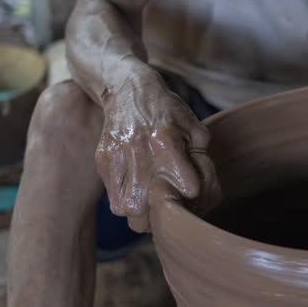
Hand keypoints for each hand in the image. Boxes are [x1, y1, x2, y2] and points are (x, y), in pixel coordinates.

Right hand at [97, 71, 220, 231]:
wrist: (126, 88)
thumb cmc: (165, 108)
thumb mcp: (191, 124)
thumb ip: (200, 152)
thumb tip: (204, 182)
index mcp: (165, 141)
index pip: (183, 186)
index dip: (189, 193)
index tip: (190, 191)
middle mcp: (138, 151)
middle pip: (144, 209)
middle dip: (157, 218)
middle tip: (166, 212)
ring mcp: (117, 157)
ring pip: (125, 209)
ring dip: (139, 214)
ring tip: (150, 207)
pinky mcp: (103, 160)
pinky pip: (112, 197)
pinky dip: (125, 201)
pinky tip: (136, 192)